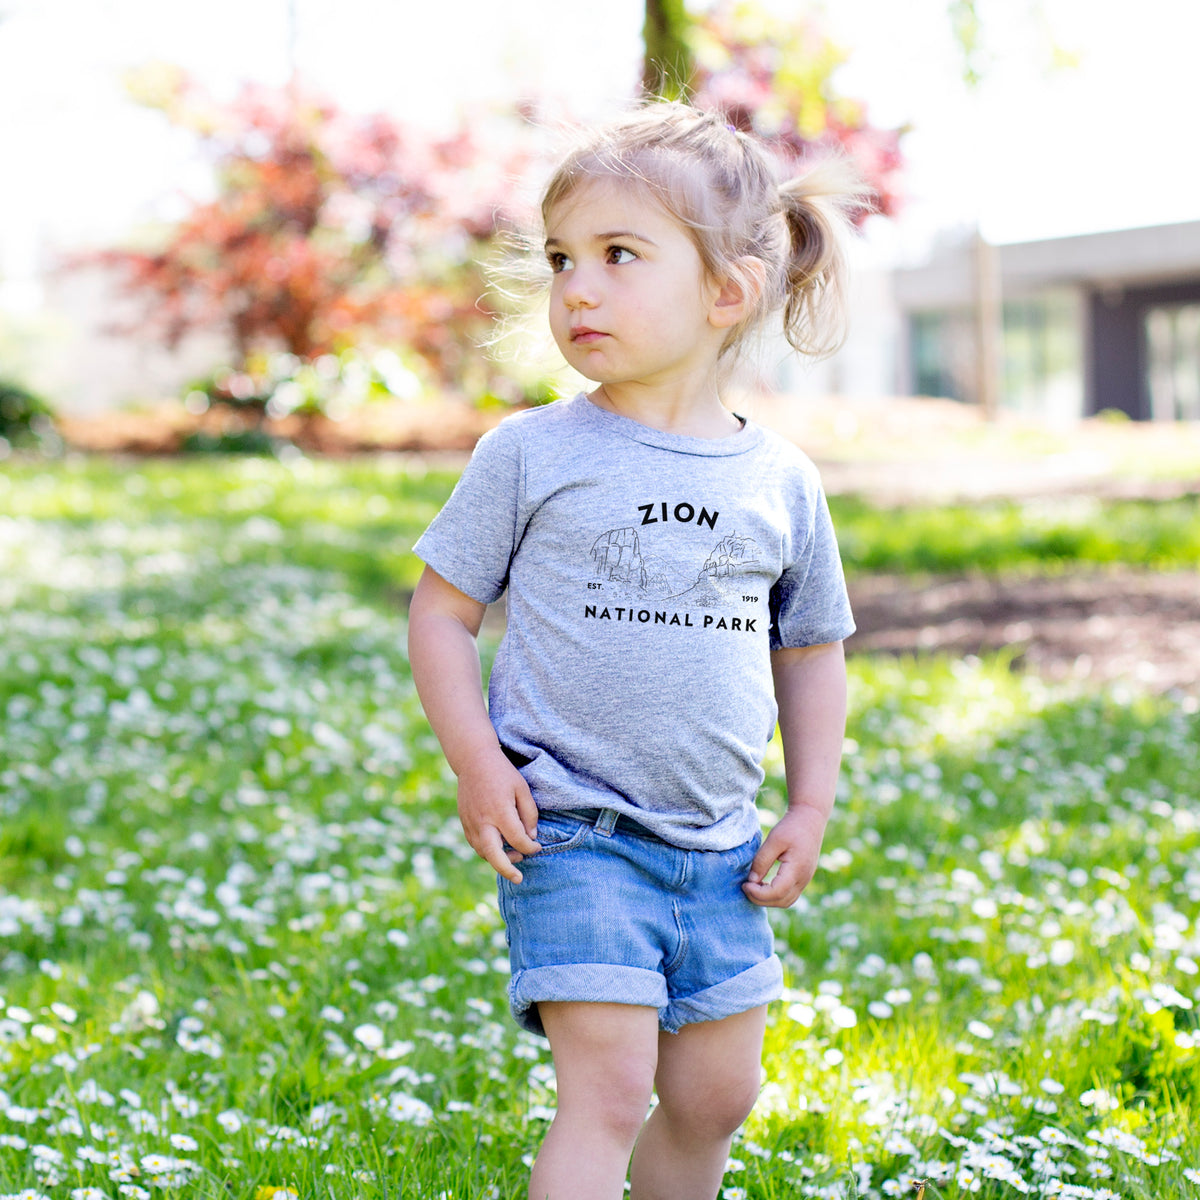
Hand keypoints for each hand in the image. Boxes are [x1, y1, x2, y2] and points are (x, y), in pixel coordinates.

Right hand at [455, 753, 540, 883]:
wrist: (473, 761)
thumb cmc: (502, 773)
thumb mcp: (522, 789)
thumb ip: (529, 814)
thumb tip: (531, 837)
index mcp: (500, 812)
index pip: (518, 840)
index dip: (530, 848)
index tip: (537, 847)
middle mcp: (483, 821)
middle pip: (493, 855)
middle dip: (507, 870)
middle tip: (519, 878)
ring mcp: (471, 823)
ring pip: (482, 852)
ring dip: (498, 860)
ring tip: (514, 857)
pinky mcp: (464, 822)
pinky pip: (475, 844)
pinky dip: (487, 851)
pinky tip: (499, 847)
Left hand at [742, 805, 827, 907]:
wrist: (810, 820)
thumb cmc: (791, 827)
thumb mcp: (773, 840)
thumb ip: (762, 861)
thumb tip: (751, 881)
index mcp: (797, 869)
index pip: (777, 892)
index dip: (758, 893)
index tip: (744, 884)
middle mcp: (803, 879)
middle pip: (782, 901)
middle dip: (760, 899)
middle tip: (745, 887)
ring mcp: (805, 880)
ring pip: (786, 901)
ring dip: (768, 900)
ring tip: (753, 887)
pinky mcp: (803, 879)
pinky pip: (789, 895)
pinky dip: (775, 896)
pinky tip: (763, 885)